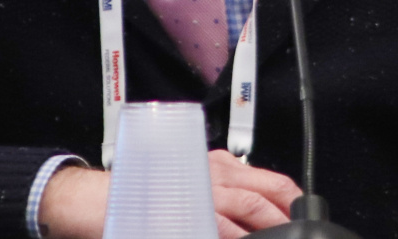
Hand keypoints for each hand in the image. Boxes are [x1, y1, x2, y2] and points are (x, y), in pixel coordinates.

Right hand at [37, 152, 301, 238]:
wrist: (94, 200)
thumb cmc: (142, 192)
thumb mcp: (189, 182)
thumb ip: (222, 196)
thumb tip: (254, 216)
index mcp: (216, 165)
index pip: (267, 178)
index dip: (291, 198)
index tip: (303, 212)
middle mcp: (208, 174)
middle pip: (259, 195)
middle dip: (282, 218)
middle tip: (296, 231)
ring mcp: (193, 194)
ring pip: (241, 209)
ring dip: (261, 227)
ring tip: (277, 237)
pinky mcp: (178, 215)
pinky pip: (213, 228)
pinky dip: (228, 235)